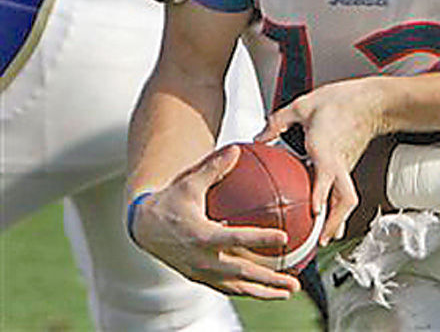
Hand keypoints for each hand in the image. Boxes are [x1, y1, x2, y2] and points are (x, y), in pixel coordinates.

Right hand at [131, 145, 301, 298]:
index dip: (260, 238)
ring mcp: (200, 272)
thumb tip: (237, 150)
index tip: (284, 237)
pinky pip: (228, 287)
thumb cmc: (170, 201)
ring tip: (289, 290)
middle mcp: (202, 259)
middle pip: (241, 274)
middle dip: (270, 280)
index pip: (235, 238)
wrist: (143, 228)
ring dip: (264, 291)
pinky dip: (249, 289)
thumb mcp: (188, 183)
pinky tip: (269, 287)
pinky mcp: (200, 278)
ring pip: (237, 287)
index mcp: (200, 236)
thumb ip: (213, 168)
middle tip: (295, 282)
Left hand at [256, 77, 387, 244]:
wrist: (371, 100)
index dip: (321, 194)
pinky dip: (336, 209)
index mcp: (325, 148)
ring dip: (337, 221)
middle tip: (319, 241)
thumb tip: (259, 138)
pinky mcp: (348, 167)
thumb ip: (278, 122)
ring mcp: (346, 167)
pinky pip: (343, 192)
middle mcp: (339, 162)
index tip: (313, 212)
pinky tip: (325, 217)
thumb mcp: (302, 105)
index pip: (326, 175)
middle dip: (333, 221)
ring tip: (322, 239)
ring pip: (346, 200)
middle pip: (344, 199)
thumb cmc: (341, 100)